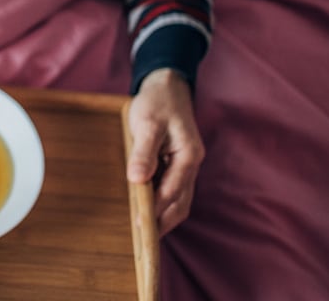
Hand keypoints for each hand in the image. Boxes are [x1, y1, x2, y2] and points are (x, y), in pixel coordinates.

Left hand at [126, 68, 203, 234]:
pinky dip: (161, 203)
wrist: (167, 86)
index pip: (173, 191)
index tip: (140, 226)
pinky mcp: (176, 164)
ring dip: (163, 216)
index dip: (156, 210)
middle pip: (180, 202)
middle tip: (143, 241)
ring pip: (178, 199)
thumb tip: (137, 180)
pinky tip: (146, 211)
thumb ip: (144, 151)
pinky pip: (171, 189)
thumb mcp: (148, 123)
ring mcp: (185, 165)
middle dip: (163, 222)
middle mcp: (191, 164)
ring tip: (144, 234)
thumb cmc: (158, 102)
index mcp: (189, 155)